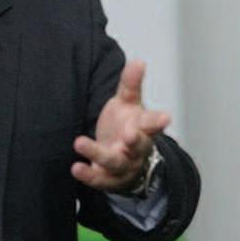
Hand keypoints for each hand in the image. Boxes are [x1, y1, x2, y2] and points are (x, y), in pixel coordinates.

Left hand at [71, 60, 169, 191]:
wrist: (123, 157)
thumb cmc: (126, 125)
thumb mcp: (127, 103)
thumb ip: (131, 84)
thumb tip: (138, 61)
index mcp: (143, 128)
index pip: (152, 124)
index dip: (157, 121)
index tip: (164, 118)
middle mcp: (136, 149)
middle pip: (139, 146)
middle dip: (135, 141)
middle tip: (129, 134)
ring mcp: (124, 165)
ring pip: (115, 162)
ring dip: (97, 153)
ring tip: (79, 142)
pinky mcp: (108, 178)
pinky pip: (99, 179)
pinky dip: (88, 175)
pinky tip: (75, 168)